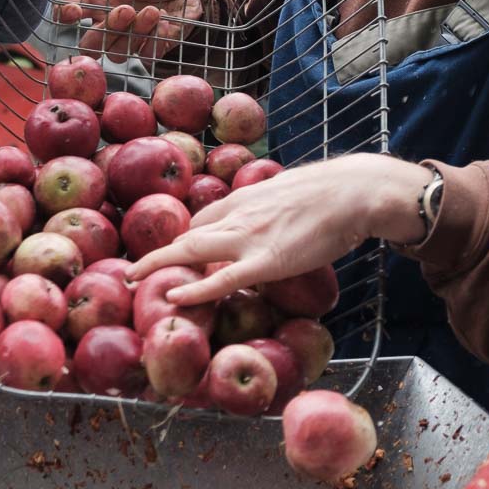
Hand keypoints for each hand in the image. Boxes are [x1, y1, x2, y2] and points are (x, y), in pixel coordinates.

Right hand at [51, 0, 202, 58]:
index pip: (68, 11)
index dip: (64, 15)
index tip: (74, 12)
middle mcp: (109, 22)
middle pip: (89, 44)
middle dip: (104, 32)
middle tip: (126, 10)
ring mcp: (128, 39)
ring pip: (117, 54)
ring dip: (134, 34)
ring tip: (154, 11)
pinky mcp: (150, 49)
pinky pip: (145, 57)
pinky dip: (155, 43)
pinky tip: (168, 25)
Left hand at [125, 155, 432, 306]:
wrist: (354, 191)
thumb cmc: (333, 193)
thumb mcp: (290, 193)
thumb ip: (273, 208)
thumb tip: (275, 221)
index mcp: (245, 198)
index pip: (204, 219)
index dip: (183, 238)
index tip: (169, 253)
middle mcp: (238, 215)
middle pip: (187, 234)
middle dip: (157, 252)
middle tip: (133, 268)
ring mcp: (249, 238)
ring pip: (192, 251)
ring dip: (158, 265)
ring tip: (133, 279)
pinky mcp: (265, 261)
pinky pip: (221, 279)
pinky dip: (194, 289)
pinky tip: (173, 298)